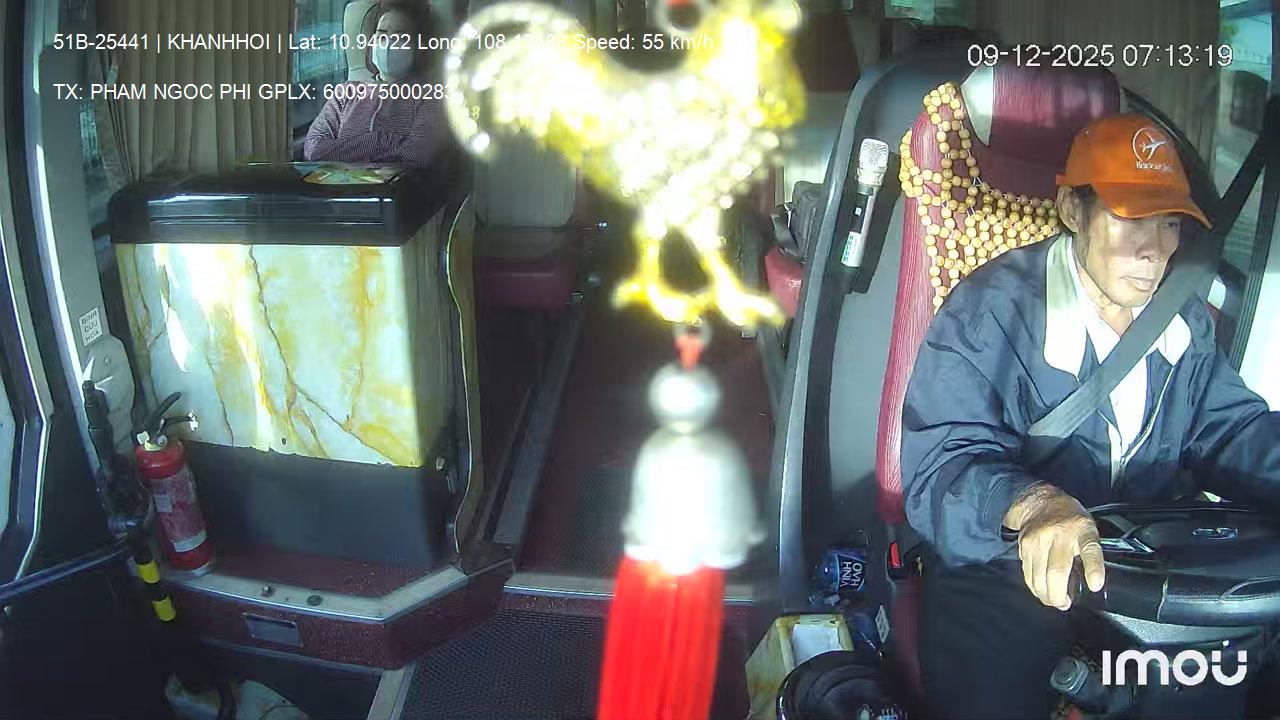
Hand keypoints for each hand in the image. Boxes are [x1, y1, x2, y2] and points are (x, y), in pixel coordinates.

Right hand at [1003, 483, 1104, 609]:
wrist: (1041, 502)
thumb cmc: (1071, 521)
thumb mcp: (1088, 530)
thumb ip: (1089, 552)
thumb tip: (1090, 584)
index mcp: (1082, 530)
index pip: (1089, 550)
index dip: (1093, 569)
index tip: (1095, 585)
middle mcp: (1059, 534)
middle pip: (1057, 572)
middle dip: (1059, 595)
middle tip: (1064, 604)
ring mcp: (1038, 539)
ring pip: (1039, 576)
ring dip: (1046, 595)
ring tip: (1053, 601)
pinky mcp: (1024, 545)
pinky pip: (1027, 572)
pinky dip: (1034, 586)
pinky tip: (1040, 590)